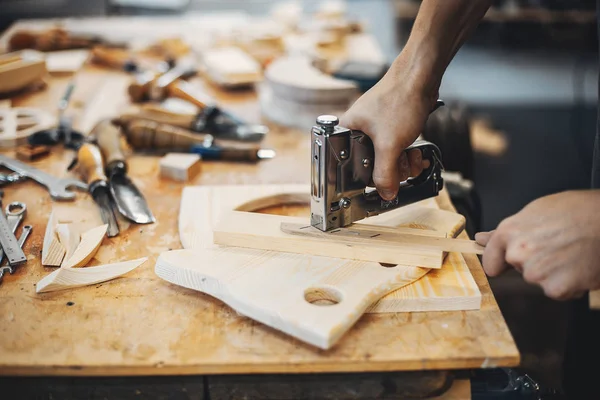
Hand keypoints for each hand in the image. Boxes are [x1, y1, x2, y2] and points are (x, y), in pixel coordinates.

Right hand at [339, 59, 438, 199]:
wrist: (421, 78)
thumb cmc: (399, 99)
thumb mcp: (389, 144)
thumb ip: (385, 173)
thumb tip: (385, 194)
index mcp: (346, 133)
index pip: (347, 167)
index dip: (364, 179)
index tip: (377, 186)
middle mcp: (358, 133)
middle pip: (371, 167)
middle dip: (392, 170)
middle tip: (401, 163)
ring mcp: (375, 131)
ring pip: (387, 161)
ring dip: (404, 164)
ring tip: (411, 155)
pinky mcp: (391, 130)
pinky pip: (396, 152)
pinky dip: (408, 155)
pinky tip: (415, 152)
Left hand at [475, 190, 599, 299]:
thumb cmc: (575, 211)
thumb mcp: (534, 212)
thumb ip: (505, 232)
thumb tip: (480, 239)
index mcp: (508, 233)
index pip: (491, 261)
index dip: (501, 261)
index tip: (509, 262)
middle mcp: (517, 254)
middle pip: (518, 270)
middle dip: (534, 262)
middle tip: (556, 245)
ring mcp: (536, 273)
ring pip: (538, 280)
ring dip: (553, 273)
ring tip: (570, 252)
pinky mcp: (556, 288)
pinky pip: (557, 292)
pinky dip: (569, 284)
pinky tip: (579, 266)